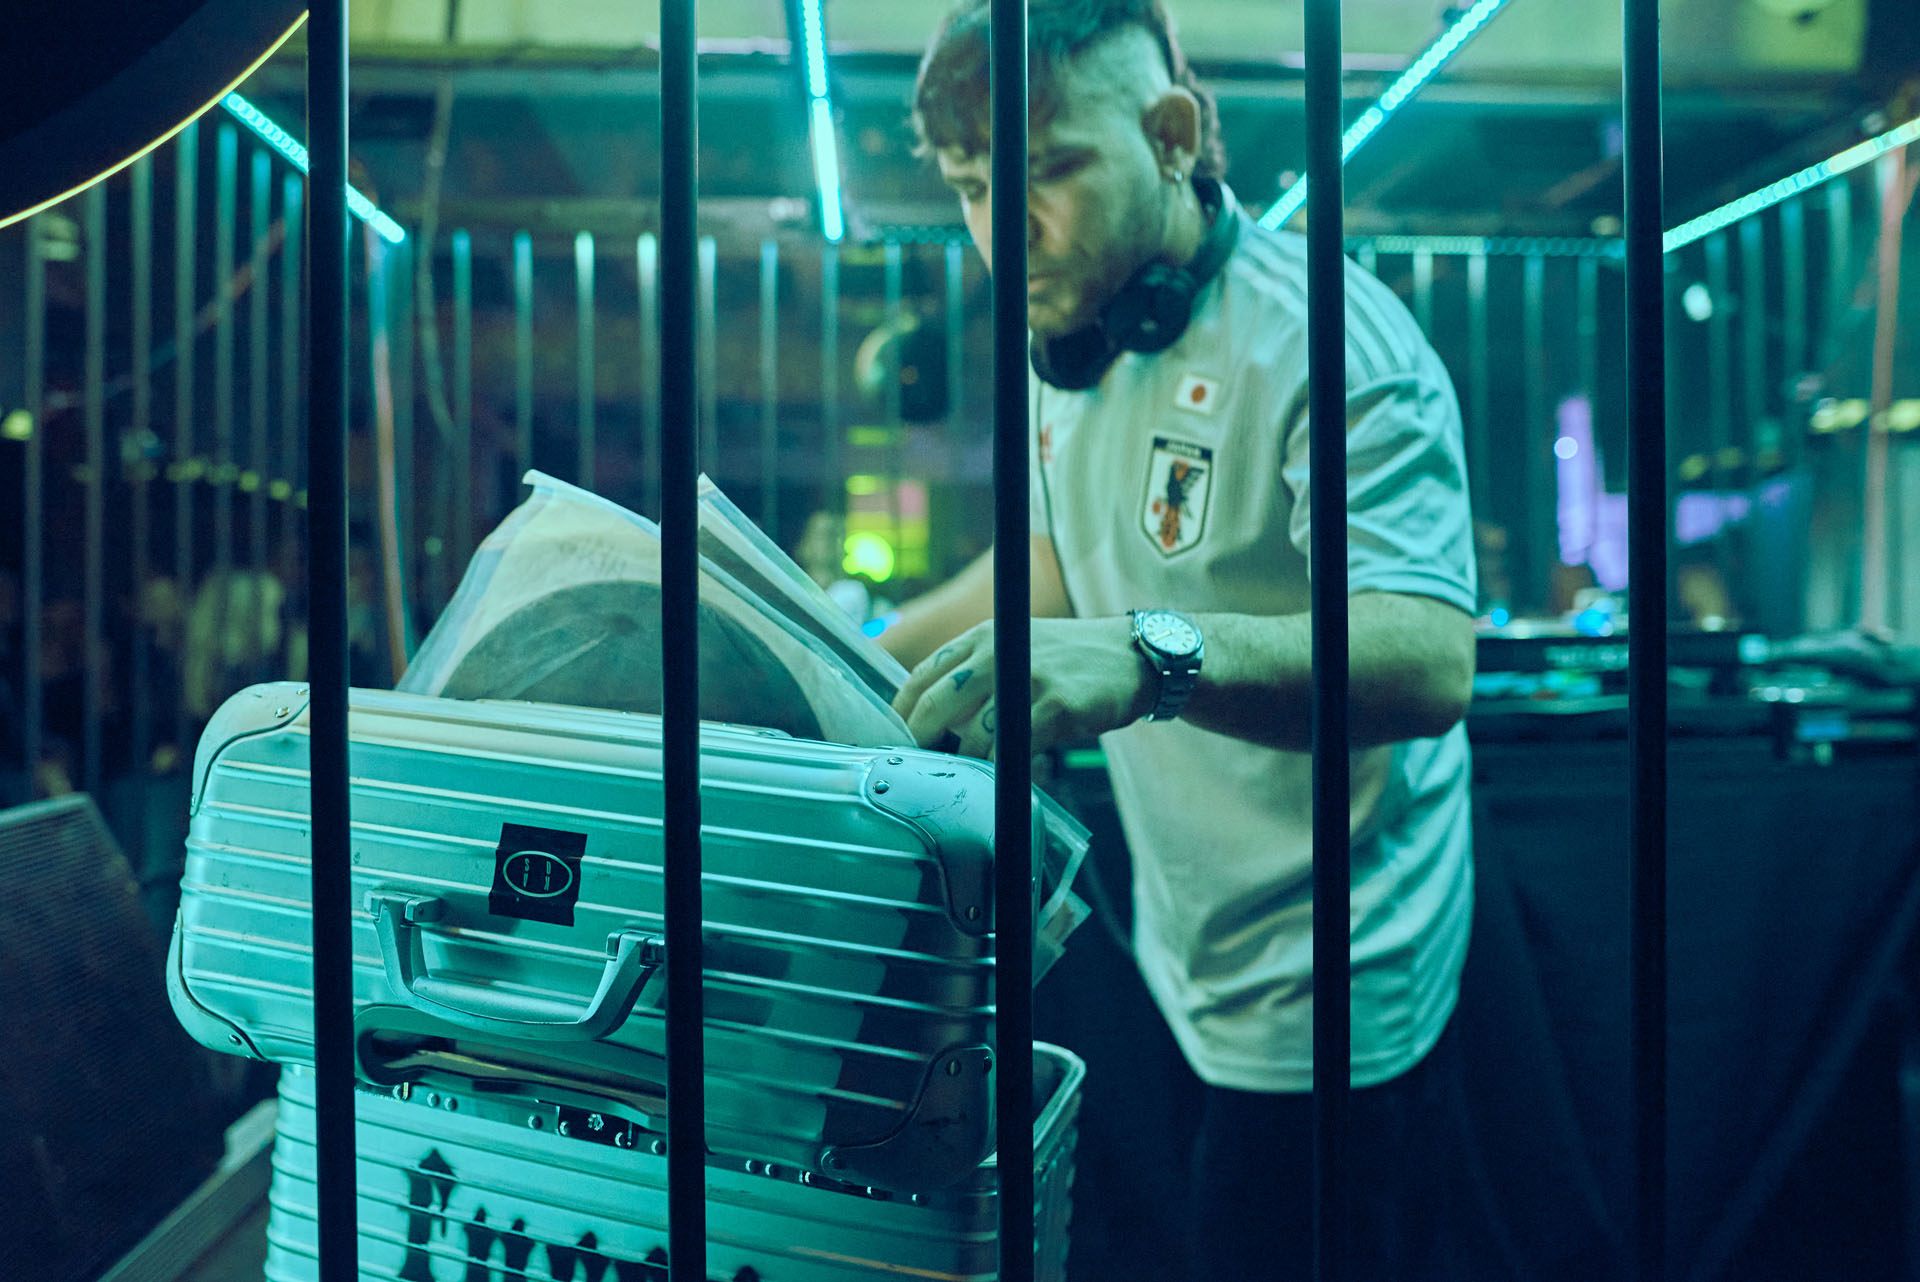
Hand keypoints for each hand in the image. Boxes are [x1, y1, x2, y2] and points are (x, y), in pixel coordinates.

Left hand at [890, 616, 1154, 758]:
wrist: (1133, 655)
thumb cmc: (1069, 661)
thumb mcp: (1016, 647)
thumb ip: (976, 673)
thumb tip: (933, 717)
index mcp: (983, 636)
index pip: (923, 675)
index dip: (902, 714)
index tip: (896, 741)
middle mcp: (1000, 651)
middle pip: (937, 703)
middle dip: (922, 742)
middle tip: (918, 769)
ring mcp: (1029, 678)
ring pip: (974, 733)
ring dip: (967, 763)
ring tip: (967, 779)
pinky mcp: (1057, 705)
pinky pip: (1016, 750)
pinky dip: (1005, 771)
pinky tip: (1007, 781)